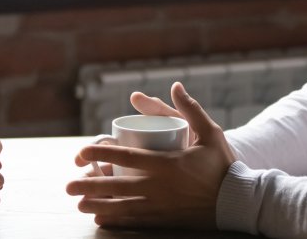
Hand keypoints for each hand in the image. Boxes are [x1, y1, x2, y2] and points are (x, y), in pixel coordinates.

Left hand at [66, 82, 235, 229]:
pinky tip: (101, 219)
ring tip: (79, 204)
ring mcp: (159, 205)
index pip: (125, 156)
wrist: (237, 201)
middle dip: (89, 185)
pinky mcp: (163, 219)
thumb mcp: (211, 132)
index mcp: (165, 163)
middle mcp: (158, 186)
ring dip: (97, 205)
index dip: (100, 153)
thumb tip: (175, 85)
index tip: (81, 152)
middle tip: (69, 185)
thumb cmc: (222, 165)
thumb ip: (190, 109)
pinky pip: (134, 221)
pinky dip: (115, 220)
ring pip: (121, 206)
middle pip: (115, 185)